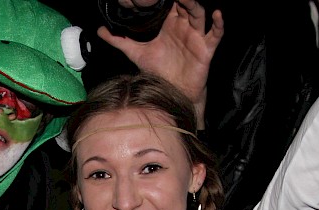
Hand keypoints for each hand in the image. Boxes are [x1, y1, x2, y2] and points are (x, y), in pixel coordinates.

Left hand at [98, 0, 223, 122]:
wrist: (173, 92)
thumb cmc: (158, 70)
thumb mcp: (136, 53)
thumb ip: (119, 41)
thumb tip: (100, 30)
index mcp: (169, 25)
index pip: (169, 4)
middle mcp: (183, 26)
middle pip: (184, 5)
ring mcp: (196, 36)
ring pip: (199, 14)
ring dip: (195, 4)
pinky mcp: (206, 48)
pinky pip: (216, 34)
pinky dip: (219, 23)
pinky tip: (217, 13)